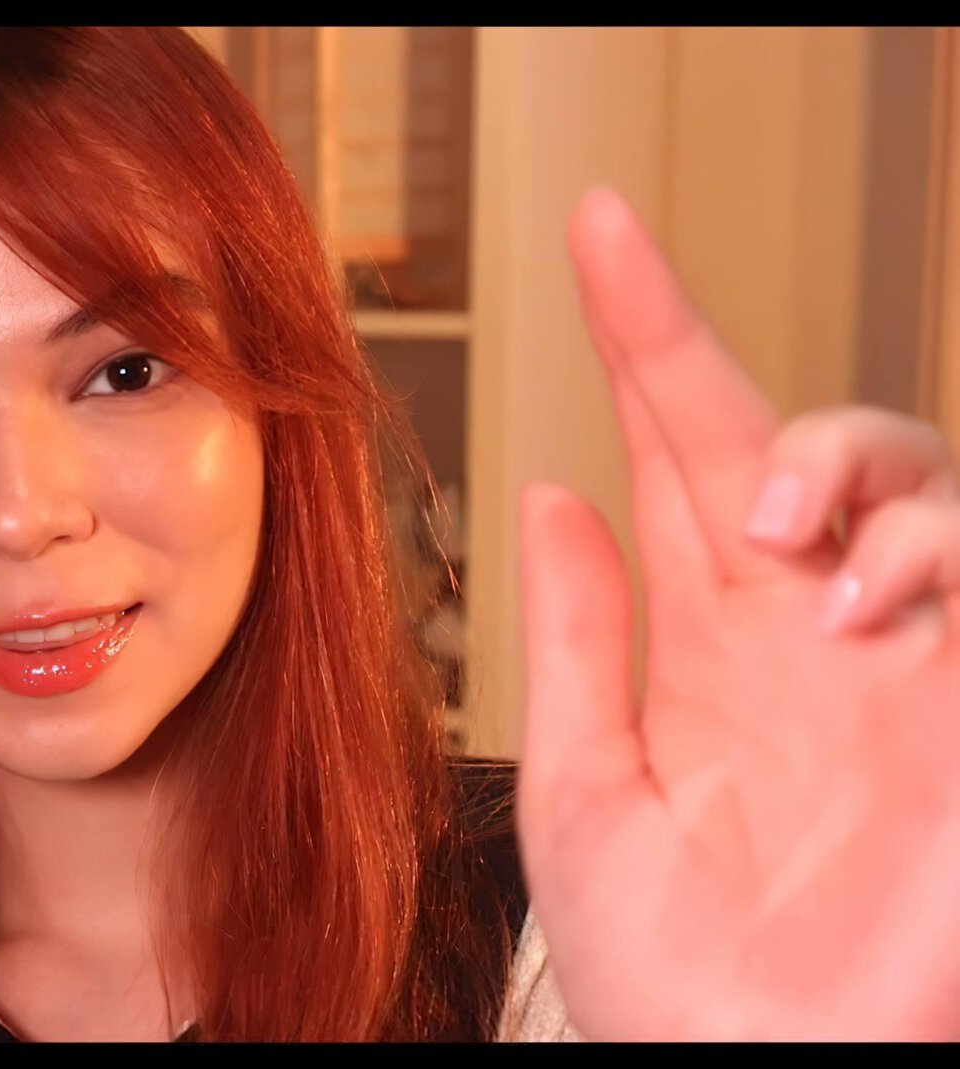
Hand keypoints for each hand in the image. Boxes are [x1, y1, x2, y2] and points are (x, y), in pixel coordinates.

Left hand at [517, 190, 959, 1040]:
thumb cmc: (666, 974)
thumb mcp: (582, 785)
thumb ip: (575, 640)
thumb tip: (548, 497)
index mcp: (708, 645)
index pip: (676, 455)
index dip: (644, 335)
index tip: (592, 229)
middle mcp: (810, 636)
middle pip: (798, 438)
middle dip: (745, 379)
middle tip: (708, 438)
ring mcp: (907, 668)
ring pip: (916, 479)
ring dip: (850, 465)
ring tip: (783, 535)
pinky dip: (931, 550)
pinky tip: (856, 600)